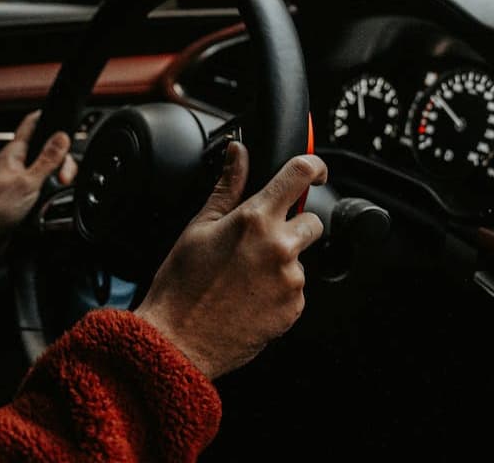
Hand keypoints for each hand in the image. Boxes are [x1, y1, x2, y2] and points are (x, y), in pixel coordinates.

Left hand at [0, 111, 77, 277]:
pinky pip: (47, 185)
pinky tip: (55, 197)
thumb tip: (62, 137)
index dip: (48, 117)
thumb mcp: (28, 182)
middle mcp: (19, 162)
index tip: (65, 119)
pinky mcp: (27, 193)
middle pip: (49, 149)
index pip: (32, 123)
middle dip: (62, 160)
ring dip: (59, 176)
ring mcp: (23, 177)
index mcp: (15, 152)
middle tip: (63, 177)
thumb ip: (47, 159)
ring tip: (59, 188)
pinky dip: (54, 189)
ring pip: (50, 168)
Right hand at [135, 142, 326, 378]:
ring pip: (301, 258)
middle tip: (258, 241)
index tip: (314, 172)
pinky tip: (250, 297)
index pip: (300, 174)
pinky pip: (296, 289)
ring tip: (245, 277)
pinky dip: (279, 290)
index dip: (313, 166)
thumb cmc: (181, 285)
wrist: (178, 341)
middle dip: (292, 225)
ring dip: (282, 262)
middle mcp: (280, 247)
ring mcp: (291, 280)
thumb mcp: (199, 227)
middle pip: (312, 220)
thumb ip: (228, 186)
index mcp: (255, 219)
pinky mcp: (294, 308)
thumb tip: (238, 152)